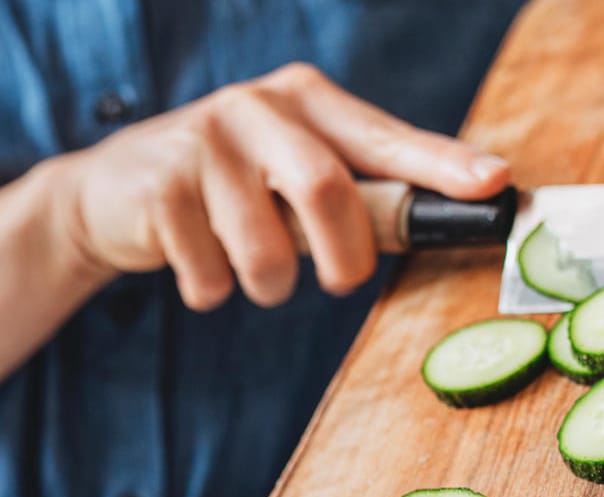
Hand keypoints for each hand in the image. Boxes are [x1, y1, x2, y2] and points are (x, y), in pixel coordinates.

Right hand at [48, 62, 510, 310]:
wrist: (110, 194)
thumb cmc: (224, 189)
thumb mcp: (287, 170)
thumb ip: (358, 189)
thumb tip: (449, 214)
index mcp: (302, 98)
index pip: (384, 136)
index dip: (441, 165)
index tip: (493, 186)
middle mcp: (255, 108)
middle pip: (326, 192)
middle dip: (342, 258)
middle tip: (338, 282)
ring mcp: (202, 145)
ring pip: (266, 251)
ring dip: (268, 286)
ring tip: (250, 274)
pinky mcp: (159, 190)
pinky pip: (211, 276)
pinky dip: (213, 291)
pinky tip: (197, 266)